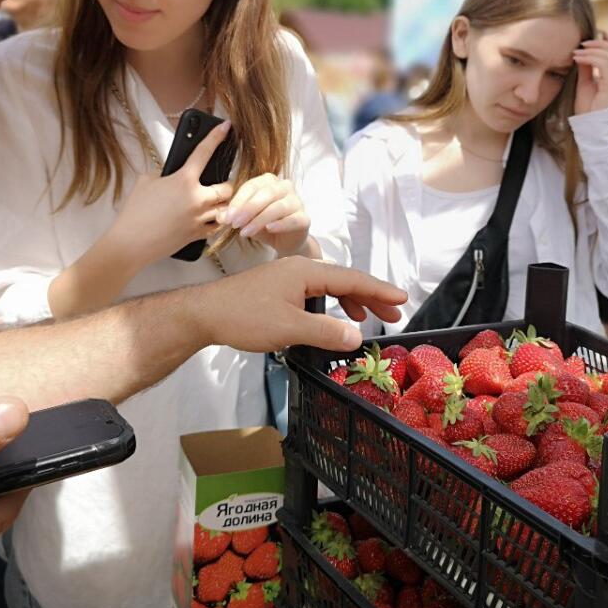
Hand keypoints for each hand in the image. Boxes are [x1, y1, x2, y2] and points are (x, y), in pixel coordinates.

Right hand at [109, 122, 235, 265]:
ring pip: (226, 209)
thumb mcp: (145, 182)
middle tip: (215, 186)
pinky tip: (207, 219)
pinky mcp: (198, 235)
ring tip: (212, 204)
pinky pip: (217, 227)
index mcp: (183, 180)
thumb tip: (172, 176)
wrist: (130, 243)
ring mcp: (199, 218)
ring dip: (221, 205)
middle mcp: (197, 199)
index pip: (204, 152)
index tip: (227, 126)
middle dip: (224, 186)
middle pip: (227, 187)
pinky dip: (215, 222)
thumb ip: (164, 174)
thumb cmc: (135, 212)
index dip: (216, 136)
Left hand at [194, 257, 406, 352]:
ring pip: (330, 287)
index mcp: (305, 271)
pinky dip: (332, 305)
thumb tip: (357, 337)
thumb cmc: (243, 316)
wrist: (205, 313)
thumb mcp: (289, 328)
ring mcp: (288, 279)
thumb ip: (325, 332)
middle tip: (395, 312)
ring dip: (352, 301)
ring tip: (372, 318)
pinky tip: (337, 318)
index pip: (351, 278)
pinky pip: (315, 294)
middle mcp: (300, 269)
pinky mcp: (279, 290)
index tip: (401, 298)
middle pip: (344, 280)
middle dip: (371, 296)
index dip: (378, 290)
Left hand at [218, 174, 310, 255]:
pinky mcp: (304, 218)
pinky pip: (293, 219)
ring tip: (246, 232)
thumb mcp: (245, 219)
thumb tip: (220, 216)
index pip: (252, 186)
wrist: (284, 241)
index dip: (238, 201)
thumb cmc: (264, 225)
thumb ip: (233, 215)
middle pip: (266, 193)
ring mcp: (297, 202)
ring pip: (278, 207)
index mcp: (268, 181)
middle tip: (235, 224)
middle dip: (248, 209)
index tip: (227, 217)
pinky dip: (280, 224)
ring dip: (260, 219)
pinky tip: (269, 229)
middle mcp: (285, 187)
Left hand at [573, 31, 607, 115]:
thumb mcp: (583, 83)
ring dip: (592, 49)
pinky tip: (577, 59)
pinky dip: (590, 58)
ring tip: (577, 51)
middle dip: (597, 42)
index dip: (606, 39)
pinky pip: (603, 64)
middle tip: (580, 43)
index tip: (592, 33)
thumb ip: (585, 68)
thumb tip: (580, 52)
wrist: (591, 128)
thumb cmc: (587, 109)